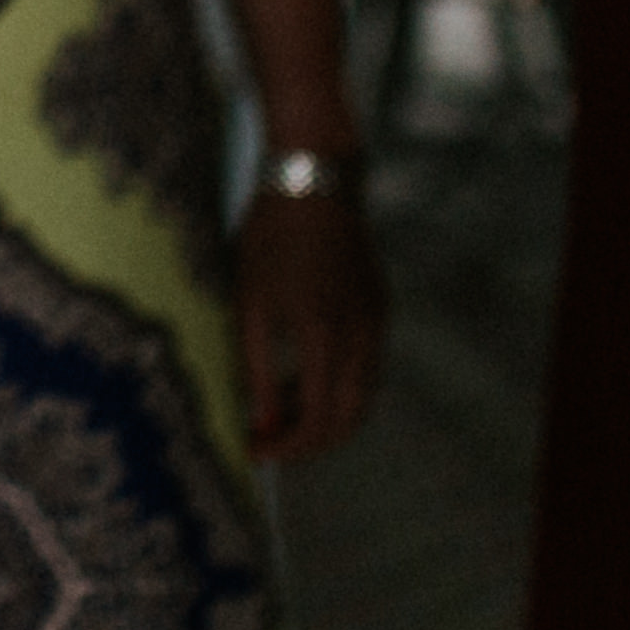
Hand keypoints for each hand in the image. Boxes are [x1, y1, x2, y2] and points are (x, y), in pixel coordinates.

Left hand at [233, 178, 385, 458]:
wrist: (315, 178)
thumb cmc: (269, 235)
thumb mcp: (249, 301)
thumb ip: (257, 367)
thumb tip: (263, 423)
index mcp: (325, 333)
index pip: (319, 418)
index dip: (288, 446)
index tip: (256, 452)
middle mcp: (361, 333)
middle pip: (350, 417)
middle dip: (311, 441)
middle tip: (270, 443)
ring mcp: (377, 321)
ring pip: (364, 395)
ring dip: (327, 416)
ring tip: (281, 413)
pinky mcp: (380, 307)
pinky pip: (367, 366)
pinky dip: (340, 386)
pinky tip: (304, 378)